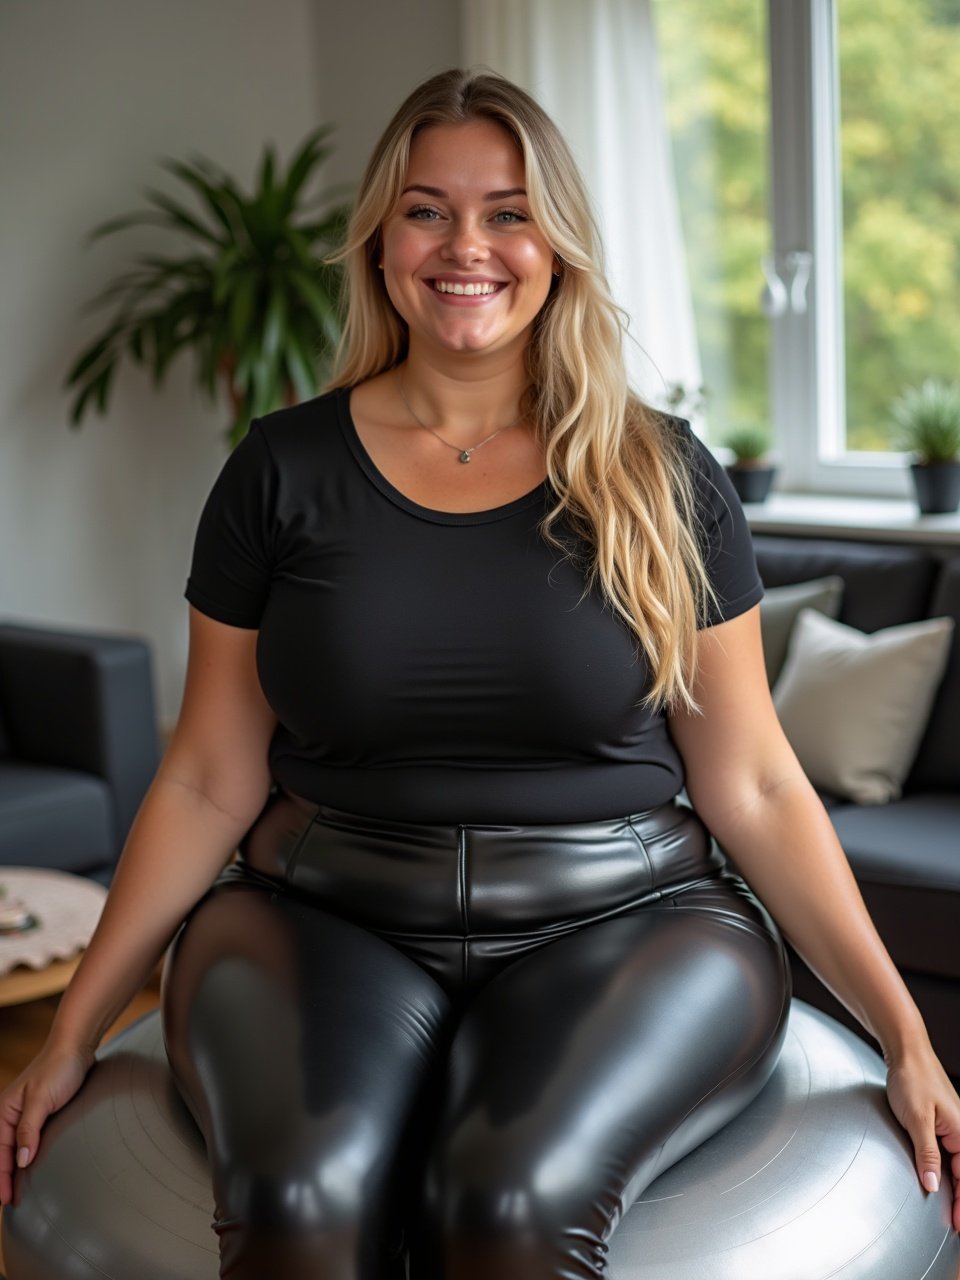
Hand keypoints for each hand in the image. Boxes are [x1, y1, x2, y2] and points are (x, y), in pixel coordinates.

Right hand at [0, 1038, 95, 1206]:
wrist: (76, 1046)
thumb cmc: (58, 1068)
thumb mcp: (42, 1099)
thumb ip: (29, 1130)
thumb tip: (21, 1162)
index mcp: (4, 1112)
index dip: (1, 1179)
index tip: (6, 1200)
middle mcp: (10, 1115)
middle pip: (3, 1154)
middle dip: (4, 1178)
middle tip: (11, 1203)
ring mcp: (24, 1114)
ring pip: (15, 1148)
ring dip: (14, 1169)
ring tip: (19, 1192)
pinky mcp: (39, 1113)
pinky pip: (28, 1140)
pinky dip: (27, 1156)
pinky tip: (33, 1167)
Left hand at [885, 1044, 959, 1231]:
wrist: (906, 1051)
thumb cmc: (912, 1078)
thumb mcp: (917, 1119)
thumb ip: (926, 1154)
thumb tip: (933, 1185)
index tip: (957, 1224)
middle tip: (954, 1225)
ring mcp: (953, 1126)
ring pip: (958, 1164)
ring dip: (955, 1186)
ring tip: (949, 1209)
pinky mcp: (941, 1122)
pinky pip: (949, 1152)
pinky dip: (947, 1169)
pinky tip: (939, 1179)